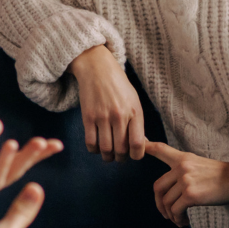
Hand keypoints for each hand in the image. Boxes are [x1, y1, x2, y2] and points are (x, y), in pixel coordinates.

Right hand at [70, 45, 146, 161]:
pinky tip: (97, 147)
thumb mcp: (134, 101)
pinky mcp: (88, 117)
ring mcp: (102, 117)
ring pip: (105, 149)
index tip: (133, 155)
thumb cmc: (119, 85)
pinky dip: (94, 150)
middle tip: (120, 157)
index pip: (138, 144)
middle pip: (121, 150)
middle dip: (121, 158)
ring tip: (108, 155)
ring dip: (107, 157)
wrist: (98, 69)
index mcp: (135, 112)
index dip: (136, 156)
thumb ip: (138, 123)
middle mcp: (119, 115)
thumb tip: (141, 146)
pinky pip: (90, 142)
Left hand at [144, 142, 228, 226]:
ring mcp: (185, 181)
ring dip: (170, 215)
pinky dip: (178, 219)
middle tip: (166, 213)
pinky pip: (176, 210)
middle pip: (158, 187)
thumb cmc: (224, 176)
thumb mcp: (201, 165)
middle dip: (159, 204)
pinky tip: (184, 221)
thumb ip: (186, 171)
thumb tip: (175, 188)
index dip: (147, 148)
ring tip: (179, 220)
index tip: (140, 148)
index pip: (161, 149)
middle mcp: (181, 167)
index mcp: (184, 158)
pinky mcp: (191, 195)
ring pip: (167, 202)